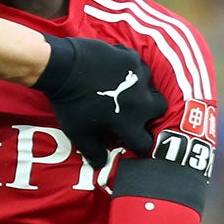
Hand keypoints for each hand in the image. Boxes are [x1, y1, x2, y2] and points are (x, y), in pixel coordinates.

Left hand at [35, 37, 166, 167]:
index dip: (138, 144)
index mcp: (130, 122)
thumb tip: (101, 165)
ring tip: (123, 89)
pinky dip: (129, 70)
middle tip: (133, 111)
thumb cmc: (71, 103)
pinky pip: (137, 66)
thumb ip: (93, 152)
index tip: (131, 139)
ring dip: (140, 89)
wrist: (64, 68)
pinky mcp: (132, 58)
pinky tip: (115, 72)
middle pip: (159, 109)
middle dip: (150, 112)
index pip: (145, 142)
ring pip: (150, 85)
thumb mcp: (79, 134)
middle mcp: (140, 101)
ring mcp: (138, 77)